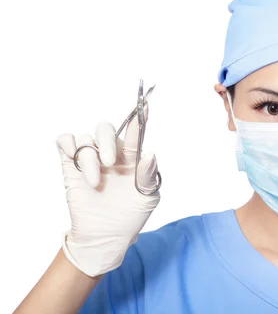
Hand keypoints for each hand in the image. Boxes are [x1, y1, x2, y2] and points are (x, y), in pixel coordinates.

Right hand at [55, 103, 159, 277]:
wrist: (107, 236)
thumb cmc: (131, 215)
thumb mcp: (148, 196)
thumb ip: (149, 174)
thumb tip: (149, 154)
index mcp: (131, 157)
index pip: (135, 131)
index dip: (140, 117)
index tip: (146, 104)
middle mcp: (110, 154)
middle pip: (105, 128)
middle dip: (107, 140)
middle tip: (111, 162)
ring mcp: (90, 160)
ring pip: (86, 139)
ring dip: (90, 159)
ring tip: (96, 182)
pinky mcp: (70, 167)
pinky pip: (65, 142)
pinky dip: (68, 145)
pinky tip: (75, 160)